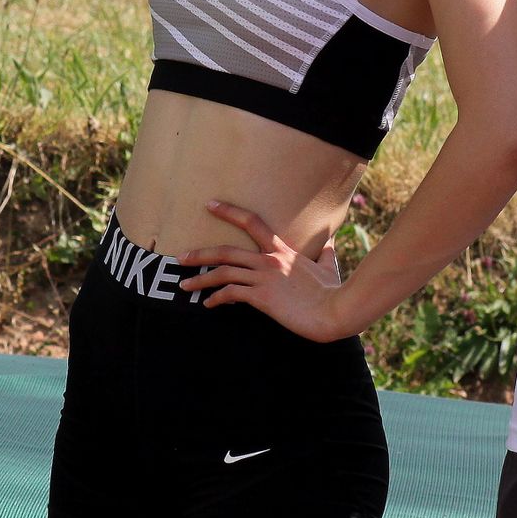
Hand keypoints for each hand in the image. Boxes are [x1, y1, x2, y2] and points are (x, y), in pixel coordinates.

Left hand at [177, 199, 351, 342]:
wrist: (335, 312)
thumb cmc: (333, 291)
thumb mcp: (329, 267)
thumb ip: (326, 252)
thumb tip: (331, 241)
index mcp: (282, 250)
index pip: (252, 222)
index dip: (229, 211)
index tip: (209, 205)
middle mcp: (269, 260)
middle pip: (225, 251)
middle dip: (200, 254)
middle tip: (181, 257)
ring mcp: (264, 278)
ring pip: (223, 272)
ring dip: (201, 279)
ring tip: (185, 285)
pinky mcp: (262, 298)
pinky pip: (231, 294)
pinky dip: (216, 298)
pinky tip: (208, 305)